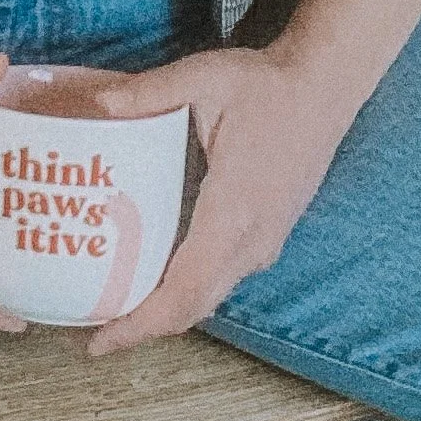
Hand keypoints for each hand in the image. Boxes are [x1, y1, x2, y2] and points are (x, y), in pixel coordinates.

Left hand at [84, 42, 353, 355]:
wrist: (327, 86)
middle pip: (193, 308)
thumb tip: (97, 105)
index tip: (98, 342)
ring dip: (165, 312)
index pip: (183, 293)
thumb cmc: (268, 85)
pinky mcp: (270, 234)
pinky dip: (187, 291)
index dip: (140, 326)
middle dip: (143, 329)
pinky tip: (156, 275)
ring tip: (116, 305)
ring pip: (210, 296)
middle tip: (93, 332)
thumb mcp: (204, 78)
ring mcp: (265, 241)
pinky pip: (223, 278)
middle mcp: (252, 241)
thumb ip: (149, 93)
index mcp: (232, 214)